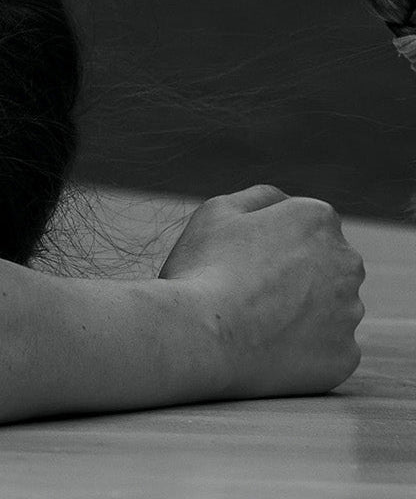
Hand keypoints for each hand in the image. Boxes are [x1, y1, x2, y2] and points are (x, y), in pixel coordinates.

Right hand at [158, 184, 365, 398]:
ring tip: (255, 320)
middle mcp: (346, 261)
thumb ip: (260, 198)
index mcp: (317, 219)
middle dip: (296, 274)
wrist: (203, 335)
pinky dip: (303, 348)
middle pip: (325, 265)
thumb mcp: (219, 210)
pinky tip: (268, 347)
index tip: (244, 257)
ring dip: (301, 311)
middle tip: (249, 288)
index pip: (307, 226)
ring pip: (328, 307)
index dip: (273, 241)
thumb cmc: (206, 267)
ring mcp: (349, 311)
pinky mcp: (345, 355)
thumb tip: (284, 202)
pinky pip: (327, 347)